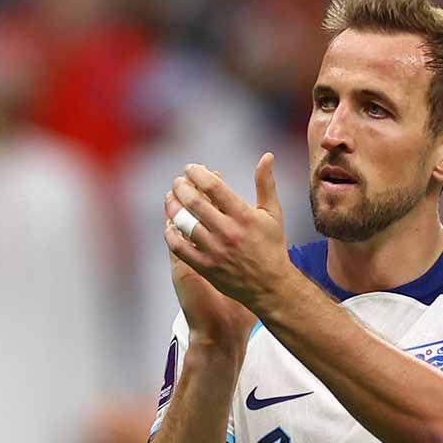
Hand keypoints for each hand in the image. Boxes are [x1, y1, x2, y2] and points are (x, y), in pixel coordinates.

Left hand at [164, 152, 294, 316]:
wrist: (270, 286)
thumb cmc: (272, 246)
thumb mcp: (273, 213)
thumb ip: (266, 183)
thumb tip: (267, 155)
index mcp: (244, 216)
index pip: (214, 187)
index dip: (198, 173)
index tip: (190, 168)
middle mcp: (228, 232)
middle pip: (195, 202)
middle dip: (181, 187)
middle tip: (177, 181)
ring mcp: (215, 251)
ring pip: (184, 223)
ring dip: (172, 206)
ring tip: (170, 198)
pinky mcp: (205, 267)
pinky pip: (179, 247)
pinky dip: (170, 233)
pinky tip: (170, 224)